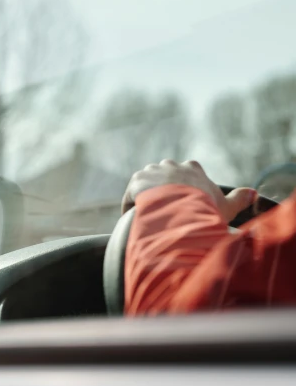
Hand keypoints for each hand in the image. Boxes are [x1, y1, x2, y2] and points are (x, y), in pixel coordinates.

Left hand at [122, 160, 256, 222]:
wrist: (182, 208)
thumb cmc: (206, 208)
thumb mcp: (227, 206)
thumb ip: (239, 199)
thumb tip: (253, 193)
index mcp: (192, 168)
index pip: (187, 171)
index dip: (184, 188)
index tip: (183, 202)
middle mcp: (171, 165)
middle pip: (164, 176)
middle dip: (163, 190)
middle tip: (163, 210)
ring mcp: (153, 171)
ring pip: (146, 183)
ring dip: (145, 197)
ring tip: (147, 217)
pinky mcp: (136, 180)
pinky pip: (131, 194)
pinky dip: (131, 206)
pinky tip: (132, 220)